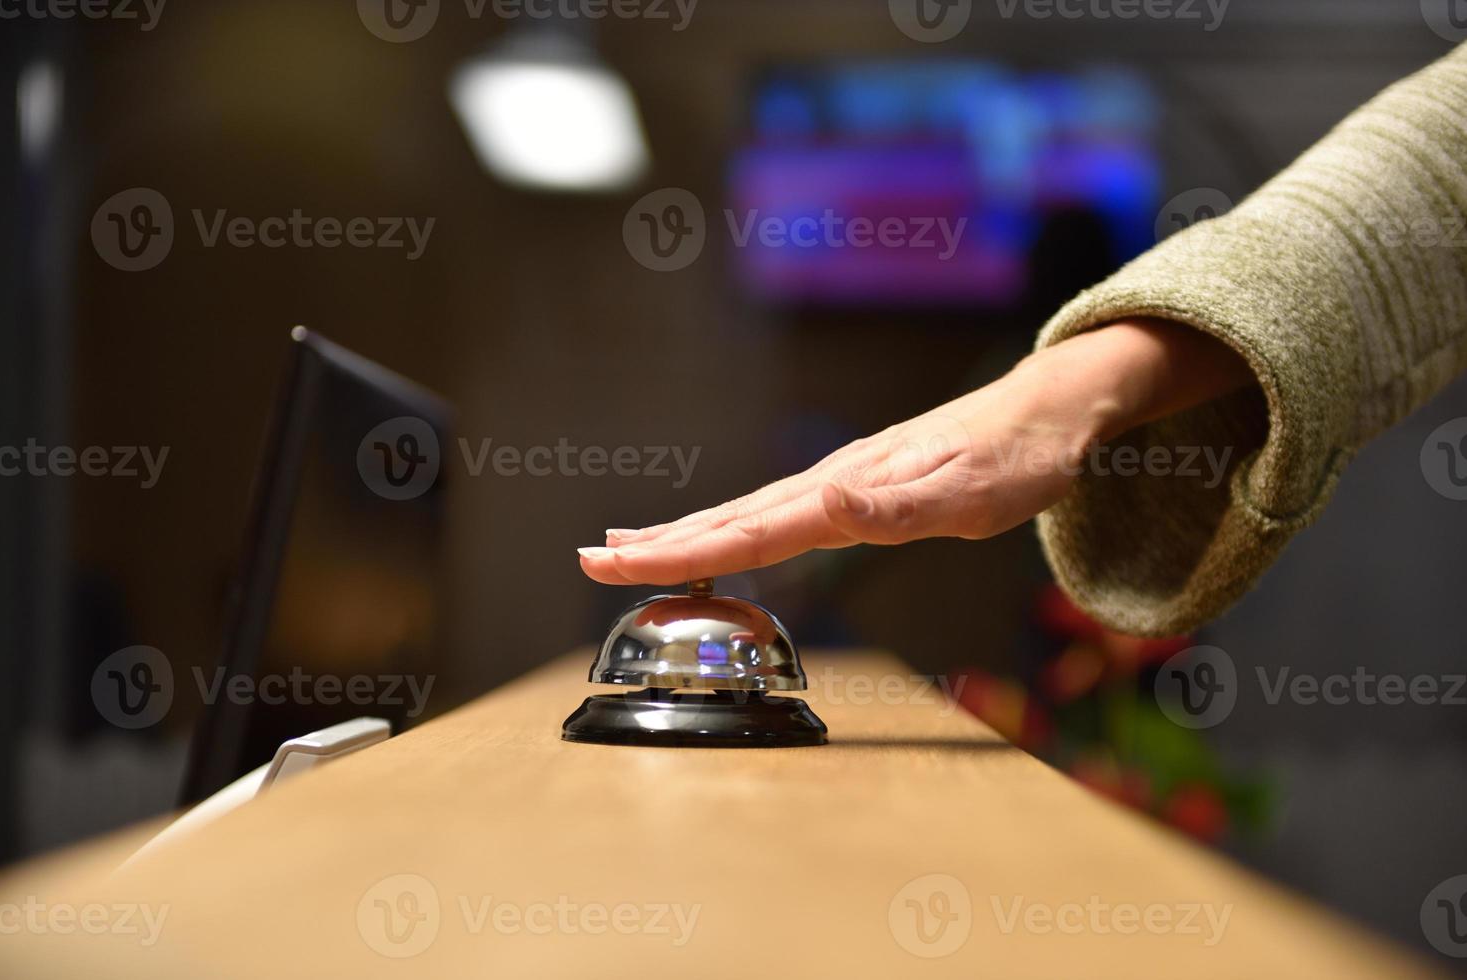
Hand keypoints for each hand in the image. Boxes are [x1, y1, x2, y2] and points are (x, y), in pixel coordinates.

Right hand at [578, 319, 1251, 585]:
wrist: (1049, 407)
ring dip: (682, 532)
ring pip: (744, 510)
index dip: (678, 553)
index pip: (748, 530)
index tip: (614, 565)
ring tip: (628, 546)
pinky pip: (773, 509)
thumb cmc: (1020, 457)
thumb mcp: (974, 493)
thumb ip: (898, 508)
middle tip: (589, 562)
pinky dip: (728, 524)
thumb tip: (822, 502)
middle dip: (657, 545)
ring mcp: (839, 478)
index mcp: (849, 490)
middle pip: (729, 517)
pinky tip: (720, 530)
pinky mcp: (853, 481)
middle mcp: (832, 480)